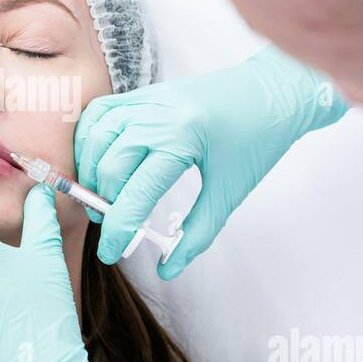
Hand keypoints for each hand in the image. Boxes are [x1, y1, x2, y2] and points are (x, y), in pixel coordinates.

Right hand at [74, 44, 347, 278]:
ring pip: (95, 137)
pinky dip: (88, 140)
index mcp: (182, 139)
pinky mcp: (144, 93)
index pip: (135, 193)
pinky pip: (100, 113)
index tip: (110, 253)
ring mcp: (147, 99)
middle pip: (108, 167)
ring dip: (90, 173)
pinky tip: (97, 163)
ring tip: (102, 199)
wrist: (274, 92)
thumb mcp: (229, 193)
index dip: (117, 229)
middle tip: (111, 226)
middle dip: (102, 204)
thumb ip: (196, 234)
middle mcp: (157, 115)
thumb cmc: (257, 140)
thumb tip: (168, 268)